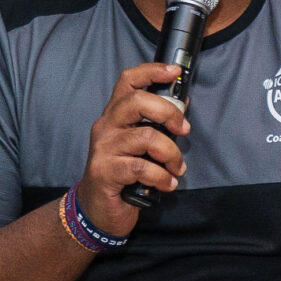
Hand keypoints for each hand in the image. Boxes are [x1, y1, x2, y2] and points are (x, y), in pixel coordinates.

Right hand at [77, 61, 192, 237]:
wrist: (97, 209)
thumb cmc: (123, 173)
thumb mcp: (140, 145)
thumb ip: (156, 124)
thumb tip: (182, 102)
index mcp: (115, 115)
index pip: (127, 81)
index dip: (151, 71)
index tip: (175, 72)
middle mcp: (106, 126)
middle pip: (136, 101)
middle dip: (168, 113)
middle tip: (183, 131)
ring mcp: (103, 148)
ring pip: (146, 137)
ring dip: (171, 154)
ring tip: (176, 169)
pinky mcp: (105, 171)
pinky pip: (142, 167)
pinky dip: (162, 177)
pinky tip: (167, 184)